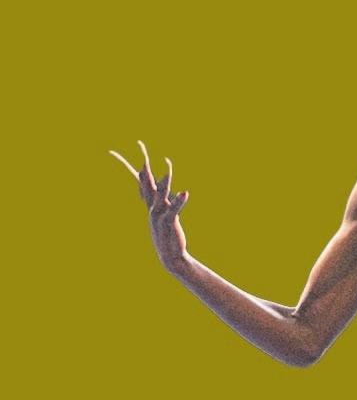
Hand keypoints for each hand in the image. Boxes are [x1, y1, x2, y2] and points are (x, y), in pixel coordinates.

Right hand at [109, 140, 189, 271]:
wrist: (170, 256)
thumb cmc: (168, 236)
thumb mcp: (167, 216)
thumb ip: (170, 203)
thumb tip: (175, 193)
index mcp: (150, 203)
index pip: (141, 181)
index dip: (136, 167)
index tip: (127, 155)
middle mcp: (152, 205)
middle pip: (146, 180)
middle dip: (144, 162)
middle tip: (140, 144)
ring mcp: (158, 213)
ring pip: (160, 193)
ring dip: (163, 179)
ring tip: (167, 164)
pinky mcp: (168, 222)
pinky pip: (173, 209)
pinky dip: (179, 202)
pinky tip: (185, 193)